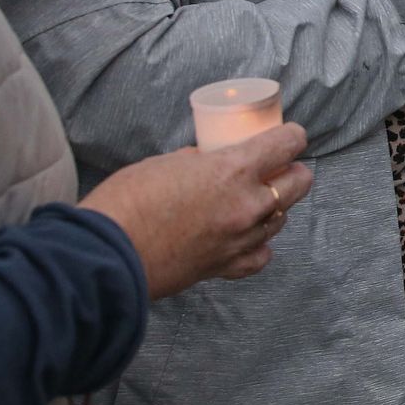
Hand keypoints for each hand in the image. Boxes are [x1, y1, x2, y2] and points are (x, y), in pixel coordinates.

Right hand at [79, 124, 313, 299]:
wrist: (104, 256)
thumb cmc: (126, 201)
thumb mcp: (165, 163)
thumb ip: (197, 161)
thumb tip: (206, 161)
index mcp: (234, 170)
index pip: (287, 144)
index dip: (292, 136)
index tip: (288, 136)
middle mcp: (248, 204)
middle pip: (299, 183)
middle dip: (291, 171)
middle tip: (275, 169)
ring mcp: (241, 239)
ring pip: (281, 219)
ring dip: (272, 207)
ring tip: (252, 202)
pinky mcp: (226, 268)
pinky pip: (260, 255)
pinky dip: (257, 245)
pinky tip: (243, 238)